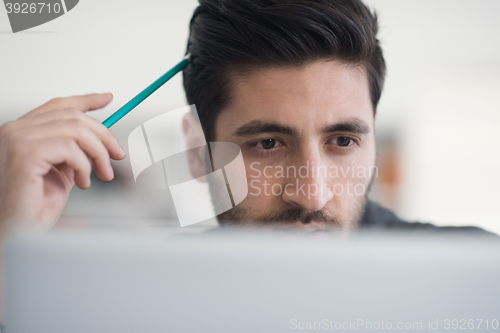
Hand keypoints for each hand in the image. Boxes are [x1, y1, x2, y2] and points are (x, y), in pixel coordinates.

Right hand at [0, 93, 125, 228]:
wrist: (14, 231)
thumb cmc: (32, 207)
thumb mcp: (60, 173)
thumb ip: (74, 153)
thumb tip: (100, 141)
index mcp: (22, 131)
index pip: (58, 105)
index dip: (87, 101)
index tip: (107, 99)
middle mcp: (15, 130)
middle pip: (74, 116)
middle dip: (104, 136)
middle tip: (117, 156)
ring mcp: (17, 139)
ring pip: (76, 129)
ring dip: (98, 153)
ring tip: (101, 175)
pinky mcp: (24, 153)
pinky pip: (70, 147)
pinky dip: (84, 165)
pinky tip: (82, 182)